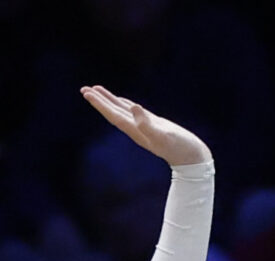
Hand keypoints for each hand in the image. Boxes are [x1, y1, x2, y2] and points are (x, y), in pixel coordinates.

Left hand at [80, 86, 210, 166]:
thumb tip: (134, 108)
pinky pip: (133, 111)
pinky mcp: (152, 123)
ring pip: (121, 110)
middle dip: (98, 100)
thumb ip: (147, 124)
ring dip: (108, 101)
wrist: (190, 157)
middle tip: (84, 89)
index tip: (87, 93)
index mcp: (135, 130)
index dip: (100, 104)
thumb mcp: (163, 135)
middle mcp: (135, 128)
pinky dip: (124, 104)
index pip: (113, 115)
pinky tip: (120, 101)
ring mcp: (143, 126)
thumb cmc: (179, 147)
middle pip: (112, 112)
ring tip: (96, 90)